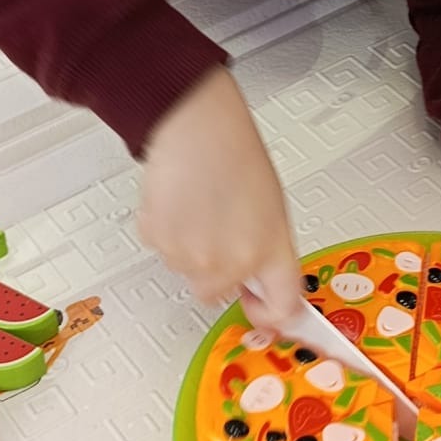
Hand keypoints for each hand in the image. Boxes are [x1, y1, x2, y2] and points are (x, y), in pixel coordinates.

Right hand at [139, 67, 301, 335]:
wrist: (197, 127)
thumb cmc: (237, 154)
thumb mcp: (272, 207)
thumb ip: (266, 251)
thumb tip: (260, 278)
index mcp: (269, 252)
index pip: (281, 306)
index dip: (270, 312)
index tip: (263, 307)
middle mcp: (230, 264)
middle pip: (220, 291)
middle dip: (219, 270)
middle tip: (220, 230)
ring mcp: (191, 258)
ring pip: (188, 271)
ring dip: (191, 249)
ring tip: (200, 207)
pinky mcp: (159, 243)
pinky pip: (164, 250)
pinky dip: (169, 233)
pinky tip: (180, 203)